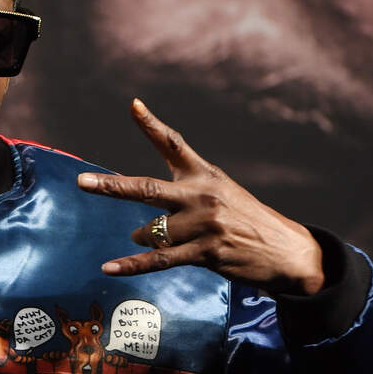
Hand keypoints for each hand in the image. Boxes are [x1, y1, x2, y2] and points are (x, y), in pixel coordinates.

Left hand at [77, 99, 324, 294]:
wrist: (289, 251)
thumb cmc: (247, 220)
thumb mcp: (221, 192)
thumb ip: (182, 193)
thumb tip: (137, 222)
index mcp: (205, 174)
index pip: (174, 144)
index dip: (151, 124)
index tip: (133, 105)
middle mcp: (202, 196)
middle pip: (148, 188)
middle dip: (112, 186)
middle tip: (83, 183)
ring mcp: (204, 225)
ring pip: (152, 231)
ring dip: (142, 237)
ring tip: (143, 237)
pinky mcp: (206, 253)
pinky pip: (159, 259)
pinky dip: (132, 265)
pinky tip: (109, 267)